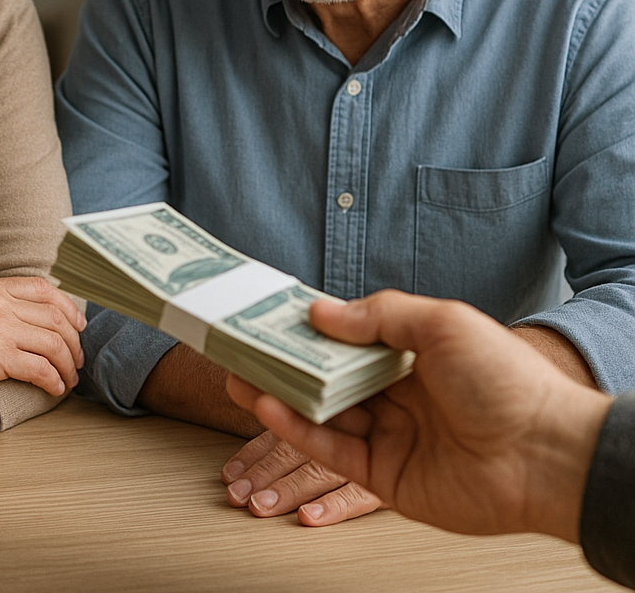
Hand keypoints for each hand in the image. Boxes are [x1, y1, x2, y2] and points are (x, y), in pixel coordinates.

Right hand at [0, 276, 85, 395]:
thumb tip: (23, 319)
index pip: (44, 289)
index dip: (68, 308)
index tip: (77, 325)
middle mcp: (0, 302)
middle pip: (55, 317)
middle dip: (73, 341)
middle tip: (77, 359)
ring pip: (53, 343)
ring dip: (67, 364)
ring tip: (68, 379)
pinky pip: (39, 368)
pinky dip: (53, 380)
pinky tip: (53, 389)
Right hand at [226, 290, 611, 541]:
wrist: (547, 453)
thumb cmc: (505, 380)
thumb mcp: (441, 323)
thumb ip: (379, 315)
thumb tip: (321, 312)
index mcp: (411, 355)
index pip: (347, 338)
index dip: (309, 327)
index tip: (269, 314)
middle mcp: (396, 394)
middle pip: (326, 376)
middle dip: (283, 362)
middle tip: (241, 347)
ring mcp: (388, 435)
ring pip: (321, 413)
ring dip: (279, 394)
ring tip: (240, 375)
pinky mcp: (383, 476)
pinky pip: (331, 449)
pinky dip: (296, 428)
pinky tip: (269, 406)